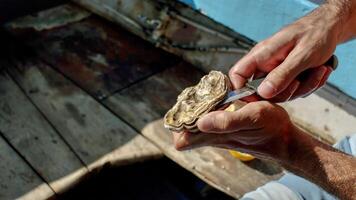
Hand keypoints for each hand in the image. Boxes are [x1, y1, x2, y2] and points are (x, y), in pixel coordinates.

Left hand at [173, 101, 295, 160]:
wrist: (284, 139)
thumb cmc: (271, 127)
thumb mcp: (253, 117)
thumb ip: (227, 121)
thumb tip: (200, 122)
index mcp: (215, 137)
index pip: (182, 141)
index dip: (178, 124)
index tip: (186, 106)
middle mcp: (213, 138)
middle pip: (184, 129)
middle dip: (185, 111)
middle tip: (195, 96)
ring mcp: (218, 134)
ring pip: (195, 123)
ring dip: (196, 108)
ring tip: (205, 95)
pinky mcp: (225, 129)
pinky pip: (207, 119)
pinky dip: (207, 108)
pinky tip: (218, 99)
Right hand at [229, 4, 343, 100]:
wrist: (330, 27)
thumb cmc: (315, 34)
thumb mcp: (301, 55)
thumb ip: (282, 74)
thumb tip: (263, 93)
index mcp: (261, 55)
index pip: (237, 74)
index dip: (240, 90)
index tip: (257, 99)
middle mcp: (265, 65)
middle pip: (262, 92)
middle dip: (286, 92)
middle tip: (301, 81)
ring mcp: (276, 73)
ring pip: (282, 94)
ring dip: (304, 87)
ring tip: (320, 70)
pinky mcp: (288, 78)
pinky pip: (295, 91)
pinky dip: (311, 84)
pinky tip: (321, 71)